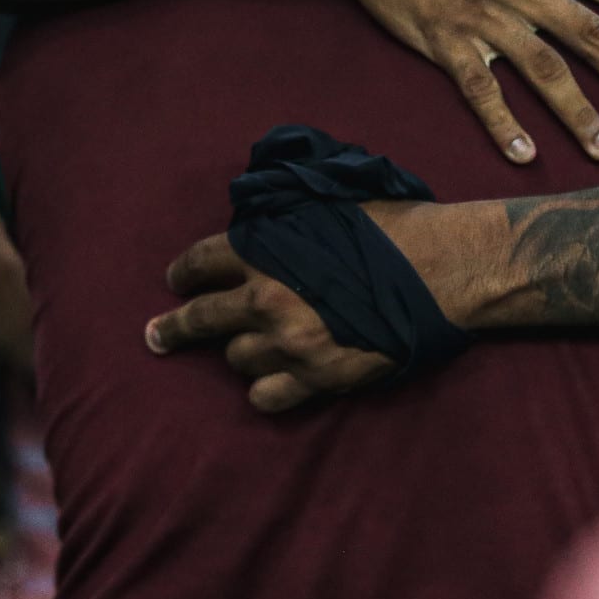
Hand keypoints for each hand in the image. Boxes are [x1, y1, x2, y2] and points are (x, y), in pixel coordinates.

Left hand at [146, 224, 404, 413]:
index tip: (177, 282)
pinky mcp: (317, 377)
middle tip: (155, 336)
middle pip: (200, 319)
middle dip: (171, 328)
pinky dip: (265, 389)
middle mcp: (266, 298)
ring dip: (243, 350)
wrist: (442, 268)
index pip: (201, 262)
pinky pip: (266, 397)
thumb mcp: (326, 201)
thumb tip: (254, 214)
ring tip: (257, 345)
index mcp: (264, 249)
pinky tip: (272, 381)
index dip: (184, 272)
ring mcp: (289, 343)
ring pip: (236, 359)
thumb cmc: (392, 225)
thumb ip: (281, 214)